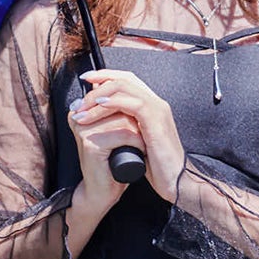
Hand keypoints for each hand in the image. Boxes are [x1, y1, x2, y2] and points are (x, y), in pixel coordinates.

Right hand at [66, 85, 143, 210]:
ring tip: (143, 142)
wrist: (102, 192)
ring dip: (139, 131)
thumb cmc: (110, 161)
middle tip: (144, 131)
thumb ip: (113, 108)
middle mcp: (77, 116)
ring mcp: (83, 129)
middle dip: (136, 118)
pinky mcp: (90, 143)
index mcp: (80, 109)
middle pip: (117, 103)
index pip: (109, 92)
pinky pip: (122, 134)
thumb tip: (123, 84)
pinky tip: (140, 150)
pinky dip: (137, 142)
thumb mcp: (112, 129)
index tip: (139, 119)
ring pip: (122, 118)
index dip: (129, 103)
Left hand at [75, 69, 186, 202]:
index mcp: (153, 106)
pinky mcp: (156, 121)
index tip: (86, 80)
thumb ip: (125, 127)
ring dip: (99, 95)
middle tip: (80, 93)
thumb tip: (100, 119)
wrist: (178, 182)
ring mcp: (158, 110)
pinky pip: (132, 103)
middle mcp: (157, 103)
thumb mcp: (137, 142)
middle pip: (124, 78)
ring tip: (83, 107)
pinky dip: (112, 102)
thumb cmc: (157, 167)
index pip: (128, 79)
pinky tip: (98, 106)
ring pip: (125, 88)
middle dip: (99, 81)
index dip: (106, 76)